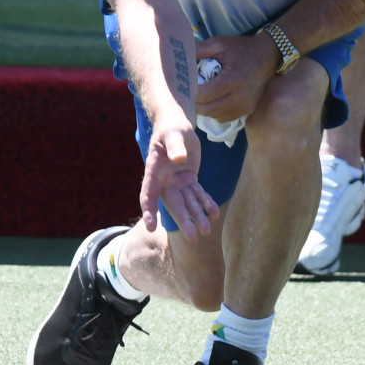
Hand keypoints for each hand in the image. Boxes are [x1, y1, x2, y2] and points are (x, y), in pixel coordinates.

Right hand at [140, 118, 218, 235]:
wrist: (176, 127)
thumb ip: (175, 146)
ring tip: (207, 230)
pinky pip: (198, 194)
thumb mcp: (173, 134)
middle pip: (174, 205)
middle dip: (184, 221)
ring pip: (188, 203)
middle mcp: (165, 181)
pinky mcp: (189, 179)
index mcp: (154, 171)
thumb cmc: (171, 128)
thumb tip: (179, 159)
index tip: (150, 227)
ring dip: (197, 216)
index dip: (149, 211)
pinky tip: (214, 213)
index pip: (149, 195)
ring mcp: (177, 182)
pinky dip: (206, 203)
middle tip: (193, 237)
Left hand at [192, 32, 279, 123]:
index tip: (185, 84)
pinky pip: (224, 118)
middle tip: (187, 94)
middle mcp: (240, 97)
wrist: (268, 55)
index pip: (204, 95)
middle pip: (208, 109)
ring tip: (199, 98)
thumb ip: (198, 50)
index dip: (191, 92)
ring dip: (204, 109)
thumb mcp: (219, 43)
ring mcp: (246, 106)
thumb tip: (179, 59)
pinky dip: (215, 112)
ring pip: (215, 116)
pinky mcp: (248, 110)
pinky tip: (211, 101)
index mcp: (232, 79)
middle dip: (195, 103)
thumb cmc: (241, 48)